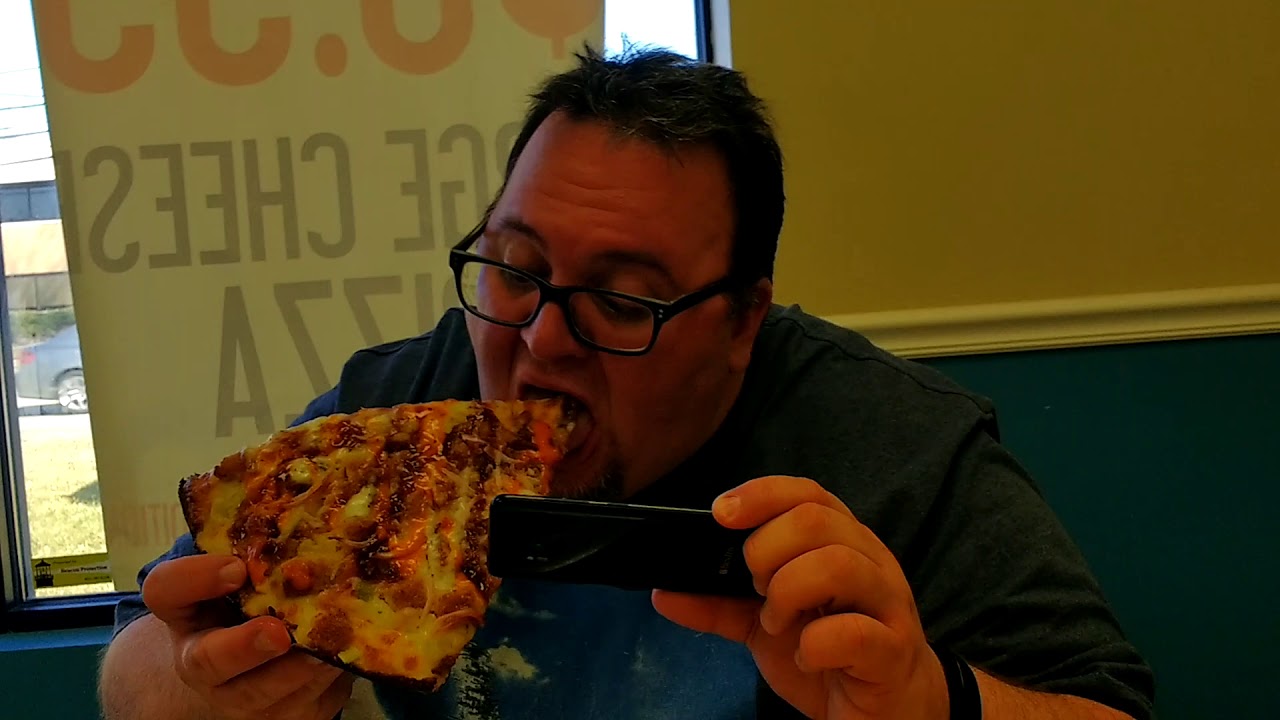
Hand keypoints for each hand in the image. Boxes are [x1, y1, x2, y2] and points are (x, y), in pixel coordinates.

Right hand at [142, 554, 353, 719]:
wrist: (260, 660)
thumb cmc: (257, 601)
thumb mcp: (250, 573)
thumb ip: (266, 552)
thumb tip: (313, 525)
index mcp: (186, 609)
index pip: (167, 589)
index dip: (196, 578)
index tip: (236, 568)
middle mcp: (201, 660)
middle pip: (207, 661)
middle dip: (244, 647)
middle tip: (278, 632)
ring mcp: (238, 697)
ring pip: (264, 694)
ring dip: (302, 667)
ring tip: (334, 640)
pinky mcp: (281, 718)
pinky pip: (305, 706)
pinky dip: (331, 681)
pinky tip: (350, 655)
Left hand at [652, 476, 949, 719]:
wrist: (889, 712)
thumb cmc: (832, 655)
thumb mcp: (765, 626)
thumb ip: (719, 606)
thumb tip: (663, 593)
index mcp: (842, 542)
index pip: (808, 493)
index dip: (762, 494)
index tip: (720, 513)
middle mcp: (871, 561)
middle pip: (816, 520)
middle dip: (767, 551)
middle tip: (756, 589)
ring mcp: (888, 604)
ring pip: (839, 564)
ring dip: (789, 592)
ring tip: (777, 622)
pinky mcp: (893, 651)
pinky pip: (855, 632)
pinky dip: (815, 643)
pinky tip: (806, 656)